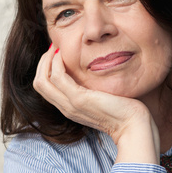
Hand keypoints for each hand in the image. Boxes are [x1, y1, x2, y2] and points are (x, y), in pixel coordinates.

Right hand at [33, 47, 159, 162]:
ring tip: (55, 48)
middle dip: (42, 63)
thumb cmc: (123, 110)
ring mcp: (71, 105)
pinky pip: (57, 77)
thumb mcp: (102, 98)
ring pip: (42, 80)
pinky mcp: (79, 99)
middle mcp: (66, 108)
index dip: (46, 69)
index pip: (45, 88)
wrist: (132, 124)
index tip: (55, 54)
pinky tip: (63, 55)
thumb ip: (92, 89)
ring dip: (46, 60)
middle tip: (52, 48)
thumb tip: (91, 73)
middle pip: (39, 84)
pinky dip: (56, 63)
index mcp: (70, 108)